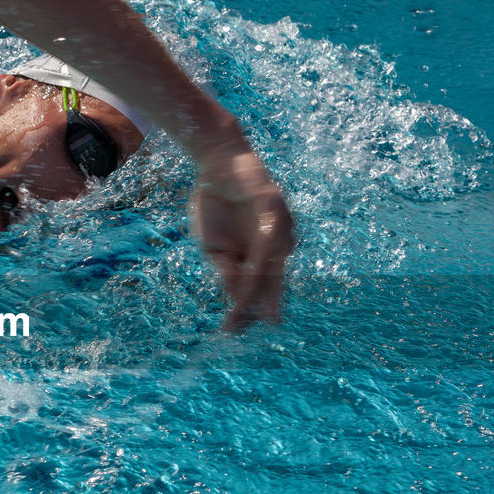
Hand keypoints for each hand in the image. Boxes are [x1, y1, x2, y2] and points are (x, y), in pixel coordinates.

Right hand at [193, 146, 295, 329]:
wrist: (214, 164)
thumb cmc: (215, 204)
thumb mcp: (215, 246)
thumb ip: (227, 270)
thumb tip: (236, 298)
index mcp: (260, 254)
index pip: (261, 285)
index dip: (251, 306)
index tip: (236, 328)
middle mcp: (276, 242)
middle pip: (275, 277)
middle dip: (268, 301)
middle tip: (267, 324)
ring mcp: (279, 224)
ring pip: (274, 259)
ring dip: (263, 283)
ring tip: (251, 304)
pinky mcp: (274, 205)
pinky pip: (271, 234)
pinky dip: (264, 254)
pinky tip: (256, 272)